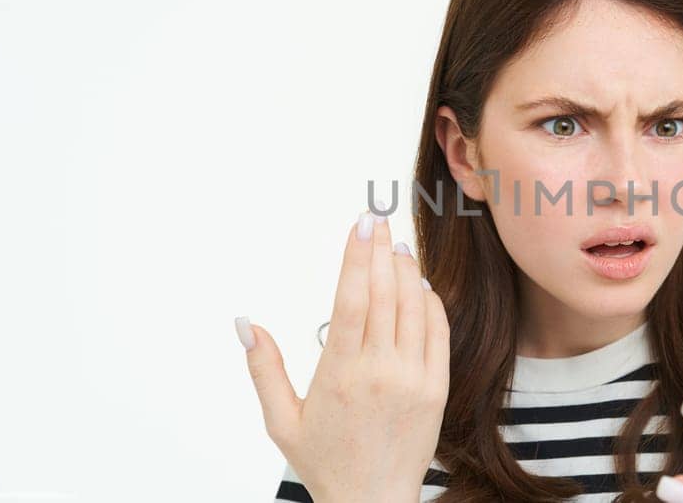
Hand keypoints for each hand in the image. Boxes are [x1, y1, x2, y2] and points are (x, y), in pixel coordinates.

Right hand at [237, 211, 450, 500]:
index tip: (359, 224)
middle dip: (379, 251)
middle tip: (377, 220)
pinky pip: (437, 334)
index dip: (356, 256)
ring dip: (405, 272)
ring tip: (395, 246)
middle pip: (384, 295)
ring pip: (413, 309)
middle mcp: (380, 372)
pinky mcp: (436, 389)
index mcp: (339, 375)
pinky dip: (430, 304)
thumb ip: (263, 368)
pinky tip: (418, 285)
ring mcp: (413, 380)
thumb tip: (245, 322)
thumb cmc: (325, 462)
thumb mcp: (281, 420)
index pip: (352, 300)